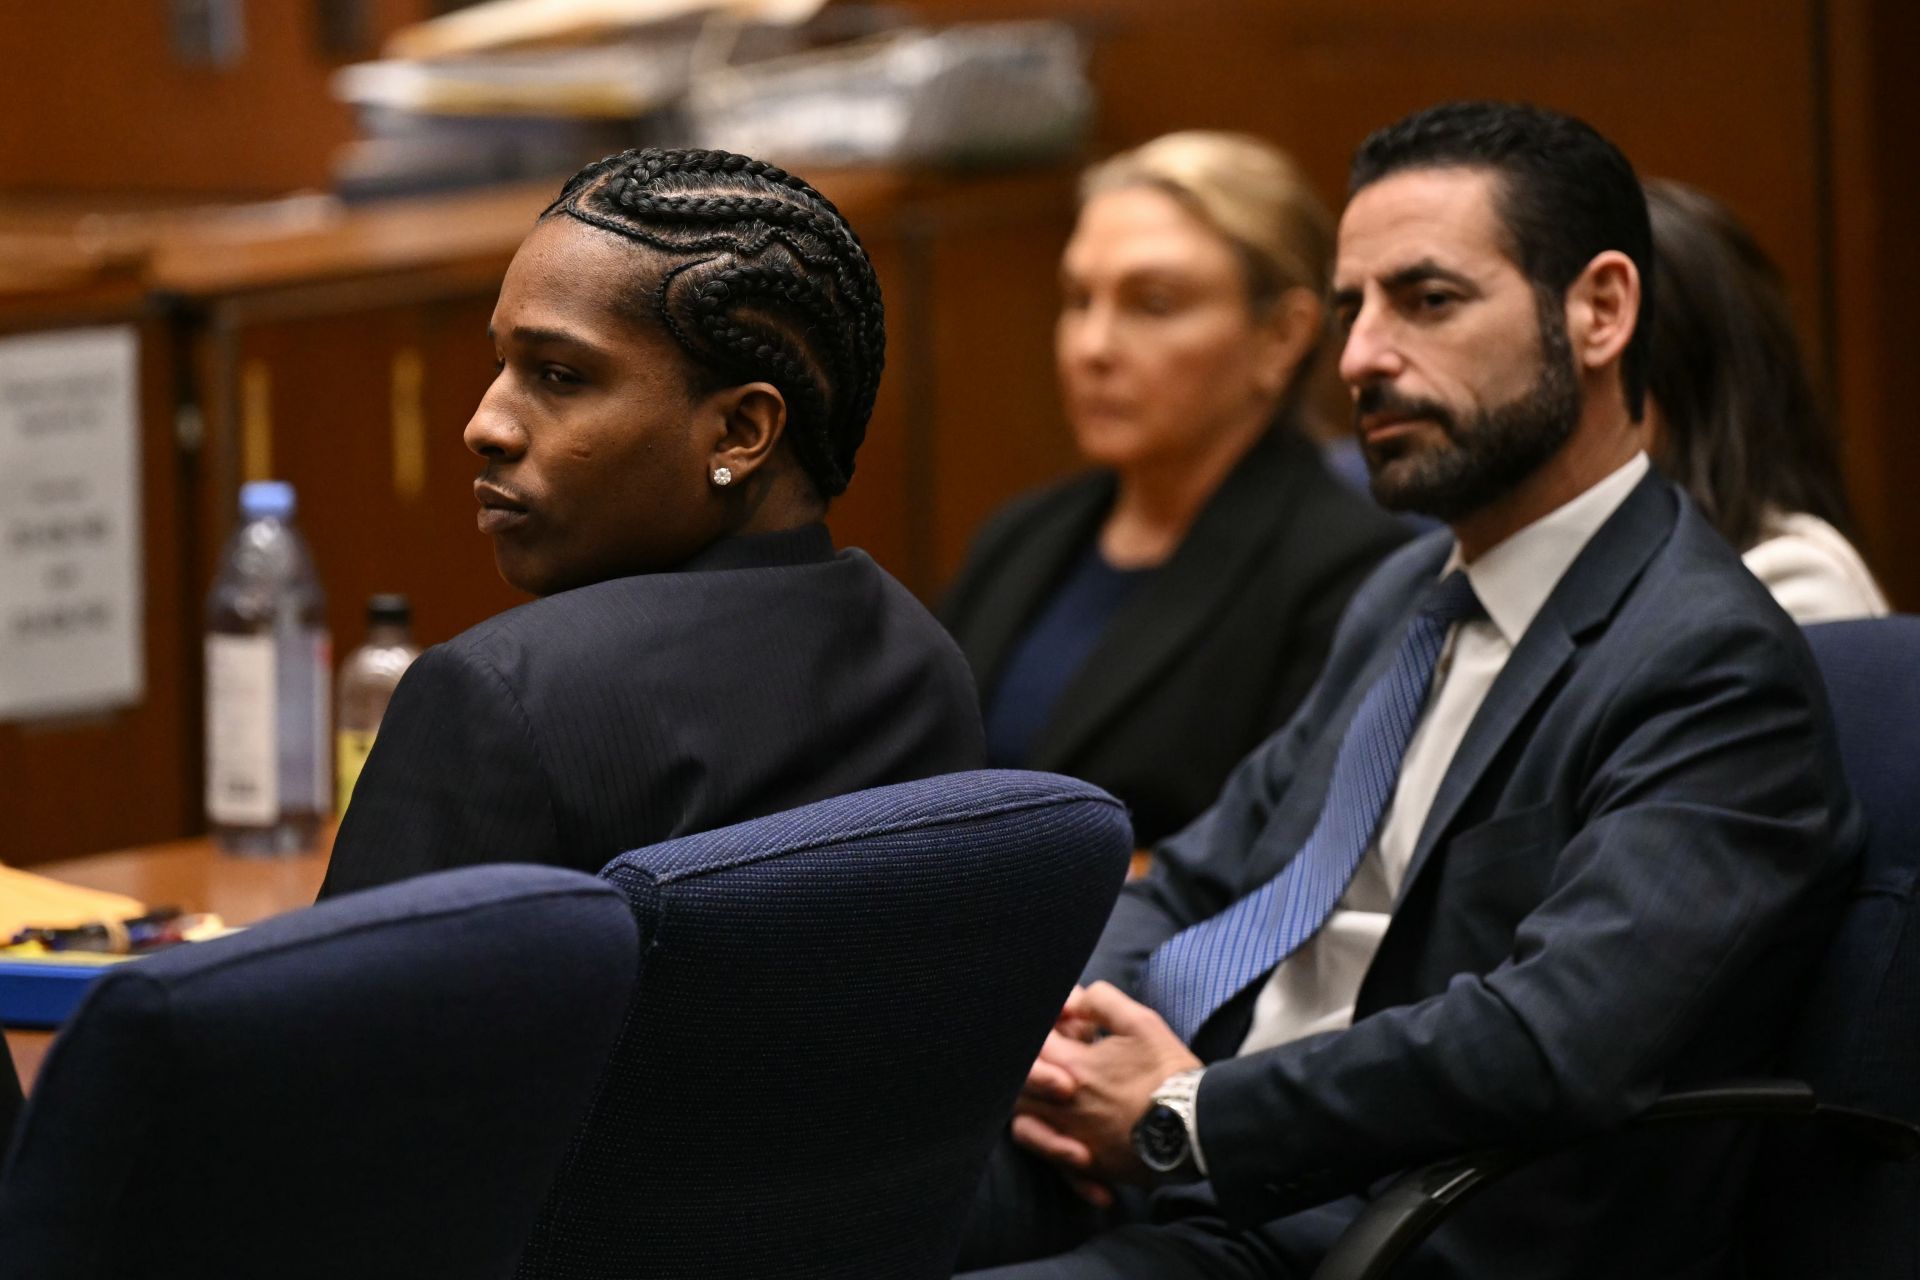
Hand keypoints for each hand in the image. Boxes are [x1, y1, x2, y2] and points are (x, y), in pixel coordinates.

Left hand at [1011, 982, 1201, 1187]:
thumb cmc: (1170, 1073)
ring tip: (1058, 1094)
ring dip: (1032, 1105)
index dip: (1043, 1030)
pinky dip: (1054, 1152)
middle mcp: (1063, 1107)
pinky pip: (1053, 1162)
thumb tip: (1071, 1000)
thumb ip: (1100, 1002)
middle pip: (1019, 1086)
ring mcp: (1073, 1138)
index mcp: (1073, 1069)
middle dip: (1030, 1069)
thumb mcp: (1140, 1022)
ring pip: (1024, 1122)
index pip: (1032, 1044)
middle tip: (1059, 1060)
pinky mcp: (1089, 1164)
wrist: (1199, 1126)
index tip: (1064, 1029)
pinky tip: (1072, 1144)